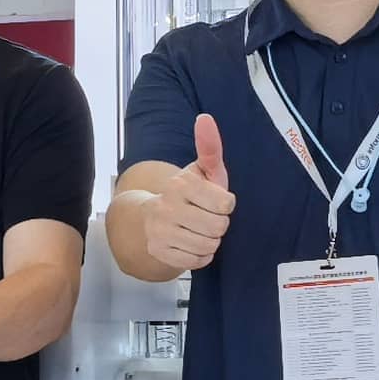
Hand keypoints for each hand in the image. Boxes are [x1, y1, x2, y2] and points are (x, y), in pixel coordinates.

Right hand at [149, 115, 239, 276]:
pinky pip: (197, 261)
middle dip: (219, 225)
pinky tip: (190, 243)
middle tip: (206, 218)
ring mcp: (159, 230)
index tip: (214, 201)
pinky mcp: (159, 251)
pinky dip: (200, 255)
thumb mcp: (203, 171)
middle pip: (219, 227)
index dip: (225, 205)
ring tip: (198, 230)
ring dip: (210, 241)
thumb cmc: (189, 194)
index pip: (226, 204)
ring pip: (209, 246)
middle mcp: (166, 206)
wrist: (152, 218)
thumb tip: (205, 118)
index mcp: (180, 184)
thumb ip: (209, 147)